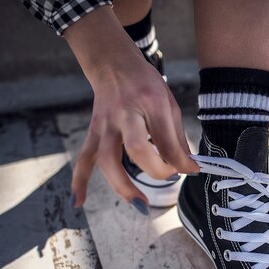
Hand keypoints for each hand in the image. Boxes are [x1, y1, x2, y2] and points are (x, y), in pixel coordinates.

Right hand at [64, 7, 197, 207]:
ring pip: (107, 159)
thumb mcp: (168, 102)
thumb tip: (186, 167)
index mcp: (150, 102)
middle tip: (170, 179)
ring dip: (122, 186)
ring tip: (140, 204)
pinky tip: (77, 202)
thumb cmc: (145, 84)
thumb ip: (176, 136)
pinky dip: (79, 182)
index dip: (180, 159)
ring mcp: (105, 125)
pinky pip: (84, 159)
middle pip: (136, 148)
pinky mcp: (93, 133)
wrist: (113, 64)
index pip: (166, 138)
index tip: (191, 170)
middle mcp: (125, 114)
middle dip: (155, 170)